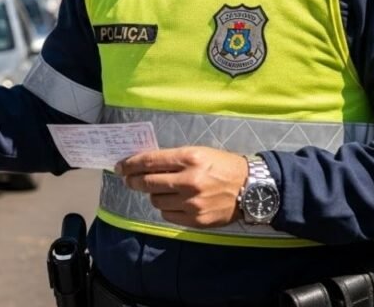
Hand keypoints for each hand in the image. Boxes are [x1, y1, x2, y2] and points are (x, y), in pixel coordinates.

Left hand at [115, 146, 247, 228]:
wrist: (253, 189)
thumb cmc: (223, 166)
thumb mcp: (199, 153)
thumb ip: (173, 158)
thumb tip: (143, 164)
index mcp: (190, 158)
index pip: (150, 161)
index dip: (130, 164)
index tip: (120, 166)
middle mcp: (189, 181)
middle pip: (148, 183)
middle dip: (133, 180)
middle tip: (129, 179)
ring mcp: (193, 203)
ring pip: (156, 200)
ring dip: (154, 194)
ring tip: (163, 189)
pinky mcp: (197, 220)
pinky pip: (168, 215)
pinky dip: (166, 208)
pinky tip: (175, 202)